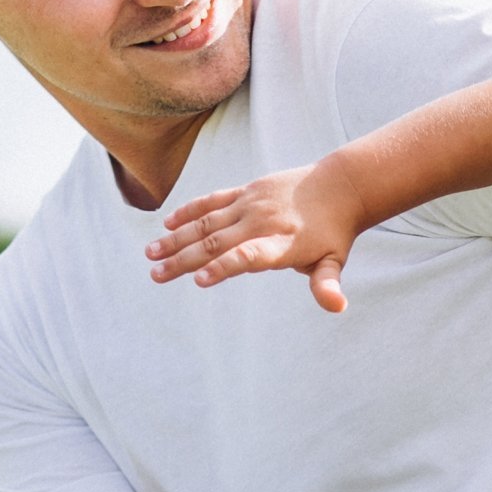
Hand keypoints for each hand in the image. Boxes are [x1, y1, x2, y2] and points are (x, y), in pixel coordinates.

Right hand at [146, 160, 365, 313]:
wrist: (340, 185)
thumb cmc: (334, 232)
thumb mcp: (334, 261)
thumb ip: (327, 284)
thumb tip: (338, 307)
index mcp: (282, 243)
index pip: (249, 256)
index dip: (224, 268)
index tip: (200, 281)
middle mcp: (262, 222)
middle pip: (217, 242)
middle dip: (184, 260)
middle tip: (156, 276)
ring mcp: (251, 204)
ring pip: (207, 222)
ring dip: (177, 239)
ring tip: (151, 254)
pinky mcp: (246, 191)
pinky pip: (212, 201)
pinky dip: (190, 211)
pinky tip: (168, 224)